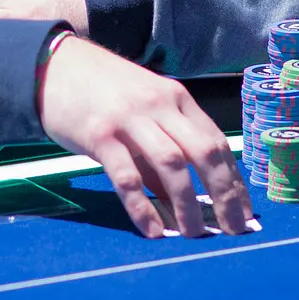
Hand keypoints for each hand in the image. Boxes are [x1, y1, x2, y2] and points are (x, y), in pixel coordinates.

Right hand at [37, 36, 252, 238]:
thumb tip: (182, 200)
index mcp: (175, 97)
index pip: (215, 141)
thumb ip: (162, 147)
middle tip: (233, 229)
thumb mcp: (142, 109)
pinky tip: (153, 230)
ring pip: (172, 164)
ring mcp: (129, 119)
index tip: (245, 211)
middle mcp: (158, 105)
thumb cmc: (101, 90)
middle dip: (224, 194)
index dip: (234, 179)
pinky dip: (143, 207)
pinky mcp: (99, 134)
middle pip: (203, 152)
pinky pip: (127, 176)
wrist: (53, 65)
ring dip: (188, 204)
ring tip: (195, 234)